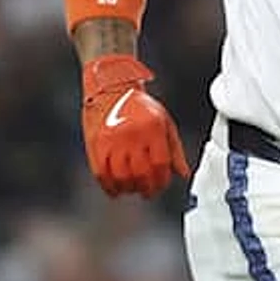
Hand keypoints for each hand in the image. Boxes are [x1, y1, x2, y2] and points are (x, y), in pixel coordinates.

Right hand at [80, 56, 190, 197]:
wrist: (111, 88)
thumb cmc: (139, 105)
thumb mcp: (164, 122)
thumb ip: (174, 149)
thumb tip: (183, 174)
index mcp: (152, 129)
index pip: (160, 165)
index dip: (162, 181)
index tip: (161, 185)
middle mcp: (132, 135)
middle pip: (141, 174)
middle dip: (147, 189)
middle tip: (148, 192)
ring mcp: (112, 141)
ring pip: (121, 177)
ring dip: (129, 189)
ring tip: (133, 189)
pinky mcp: (96, 145)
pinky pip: (101, 173)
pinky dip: (109, 186)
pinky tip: (115, 190)